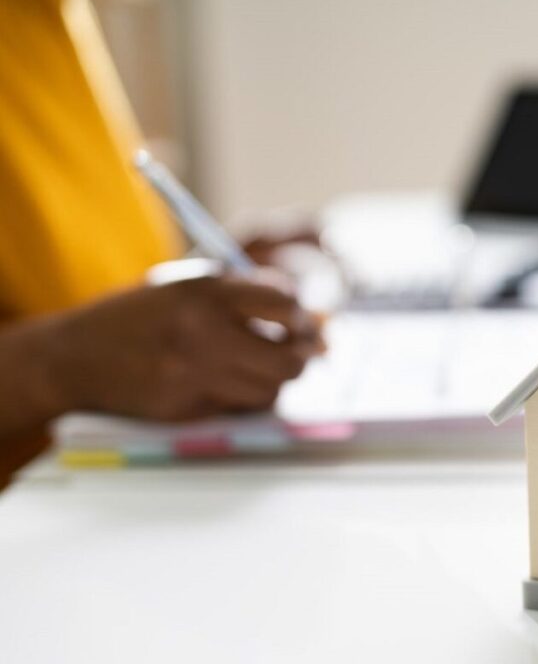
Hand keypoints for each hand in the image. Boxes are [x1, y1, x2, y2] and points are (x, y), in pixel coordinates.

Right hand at [46, 273, 323, 420]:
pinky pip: (240, 409)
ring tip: (260, 368)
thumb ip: (241, 295)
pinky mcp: (185, 410)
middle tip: (298, 353)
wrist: (72, 357)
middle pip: (287, 358)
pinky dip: (245, 399)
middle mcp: (202, 332)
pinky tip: (230, 385)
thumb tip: (305, 318)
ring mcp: (193, 375)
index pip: (283, 302)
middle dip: (300, 357)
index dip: (299, 314)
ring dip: (274, 381)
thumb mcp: (184, 287)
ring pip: (270, 390)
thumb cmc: (137, 318)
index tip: (299, 321)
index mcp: (204, 291)